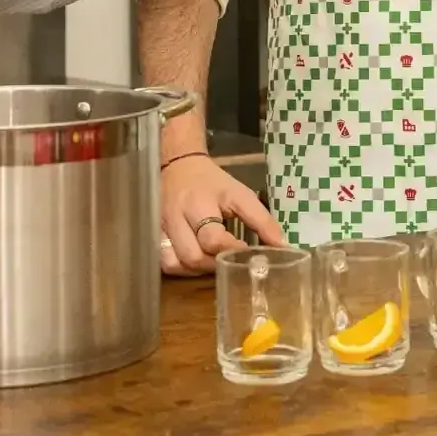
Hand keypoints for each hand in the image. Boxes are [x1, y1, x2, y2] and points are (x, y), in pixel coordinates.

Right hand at [160, 154, 285, 274]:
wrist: (178, 165)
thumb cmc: (212, 183)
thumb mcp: (240, 194)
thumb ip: (261, 220)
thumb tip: (283, 246)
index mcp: (202, 202)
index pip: (214, 237)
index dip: (234, 251)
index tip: (250, 256)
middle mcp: (178, 215)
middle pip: (193, 255)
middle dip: (215, 264)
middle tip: (230, 263)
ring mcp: (162, 226)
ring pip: (176, 262)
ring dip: (197, 270)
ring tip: (213, 264)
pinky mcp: (153, 233)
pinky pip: (164, 261)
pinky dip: (181, 268)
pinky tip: (194, 263)